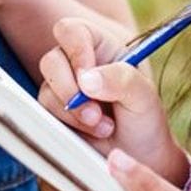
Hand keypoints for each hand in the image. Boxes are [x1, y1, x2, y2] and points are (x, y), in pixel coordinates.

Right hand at [36, 18, 183, 181]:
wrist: (140, 159)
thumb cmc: (145, 120)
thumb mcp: (144, 97)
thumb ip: (121, 79)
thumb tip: (86, 79)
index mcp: (100, 46)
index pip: (72, 31)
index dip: (75, 51)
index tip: (88, 79)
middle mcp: (76, 64)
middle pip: (51, 60)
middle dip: (70, 90)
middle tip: (95, 113)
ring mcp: (63, 89)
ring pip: (46, 91)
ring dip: (74, 113)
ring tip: (104, 127)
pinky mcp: (54, 114)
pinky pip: (45, 115)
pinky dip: (69, 126)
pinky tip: (93, 133)